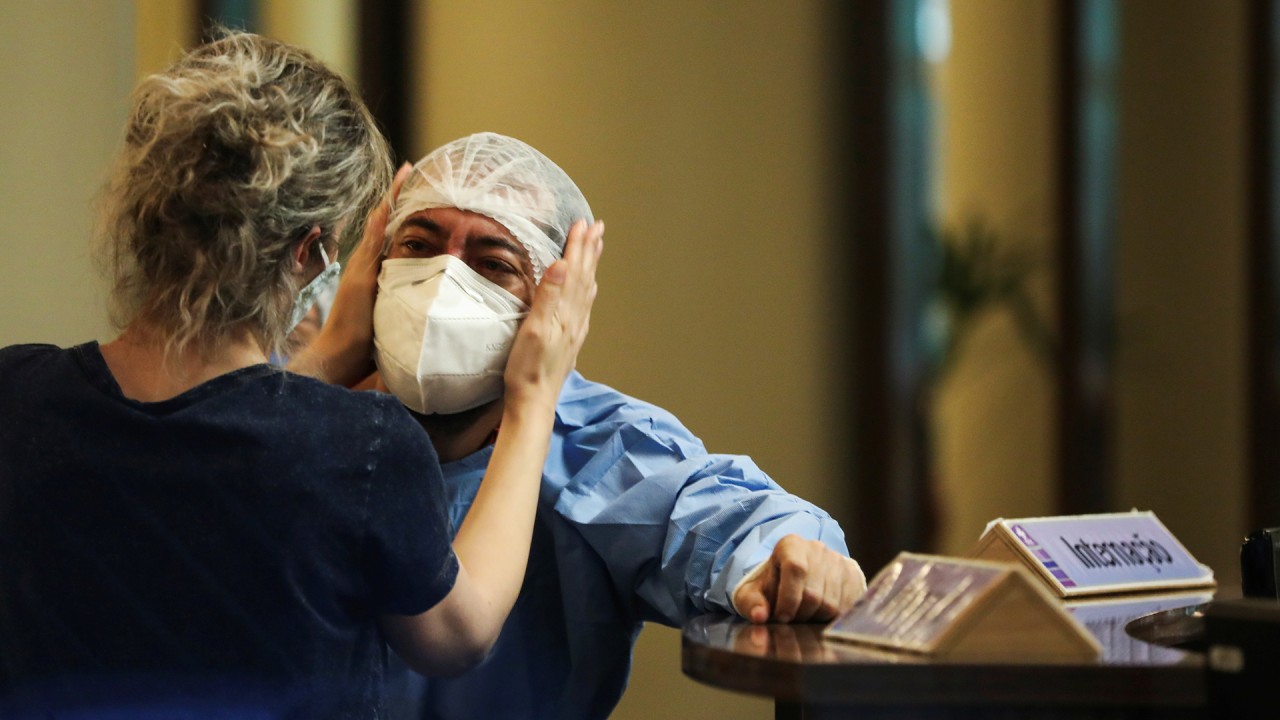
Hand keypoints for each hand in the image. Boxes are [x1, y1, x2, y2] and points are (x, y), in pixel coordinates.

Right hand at [288, 163, 411, 383]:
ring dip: (392, 199)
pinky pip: (372, 240)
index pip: (388, 233)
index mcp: (374, 270)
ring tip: (407, 172)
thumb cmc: (363, 342)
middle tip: (411, 167)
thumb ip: (399, 303)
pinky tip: (390, 200)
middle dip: (397, 196)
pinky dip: (381, 219)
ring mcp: (362, 265)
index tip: (414, 186)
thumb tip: (423, 301)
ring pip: (378, 224)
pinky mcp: (361, 273)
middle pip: (382, 221)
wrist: (339, 354)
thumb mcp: (387, 315)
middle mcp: (365, 262)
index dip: (400, 210)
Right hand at [502, 219, 603, 411]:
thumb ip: (548, 297)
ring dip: (591, 266)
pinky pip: (583, 306)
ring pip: (586, 289)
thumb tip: (561, 264)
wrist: (534, 401)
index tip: (583, 223)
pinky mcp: (570, 339)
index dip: (578, 246)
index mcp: (565, 312)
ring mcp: (574, 329)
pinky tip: (588, 288)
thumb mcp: (534, 330)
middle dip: (590, 250)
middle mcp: (574, 318)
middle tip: (598, 227)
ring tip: (596, 248)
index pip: (573, 271)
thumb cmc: (528, 368)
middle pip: (584, 277)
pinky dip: (587, 289)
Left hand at [732, 535, 866, 623]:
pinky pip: (846, 607)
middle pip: (813, 593)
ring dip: (815, 617)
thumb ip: (752, 604)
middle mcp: (816, 548)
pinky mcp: (851, 575)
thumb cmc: (771, 587)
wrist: (796, 579)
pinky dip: (831, 617)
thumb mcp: (753, 594)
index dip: (789, 598)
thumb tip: (759, 615)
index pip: (795, 569)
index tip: (781, 617)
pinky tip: (818, 614)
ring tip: (803, 614)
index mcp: (790, 545)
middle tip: (790, 618)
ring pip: (830, 603)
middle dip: (799, 613)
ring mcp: (837, 560)